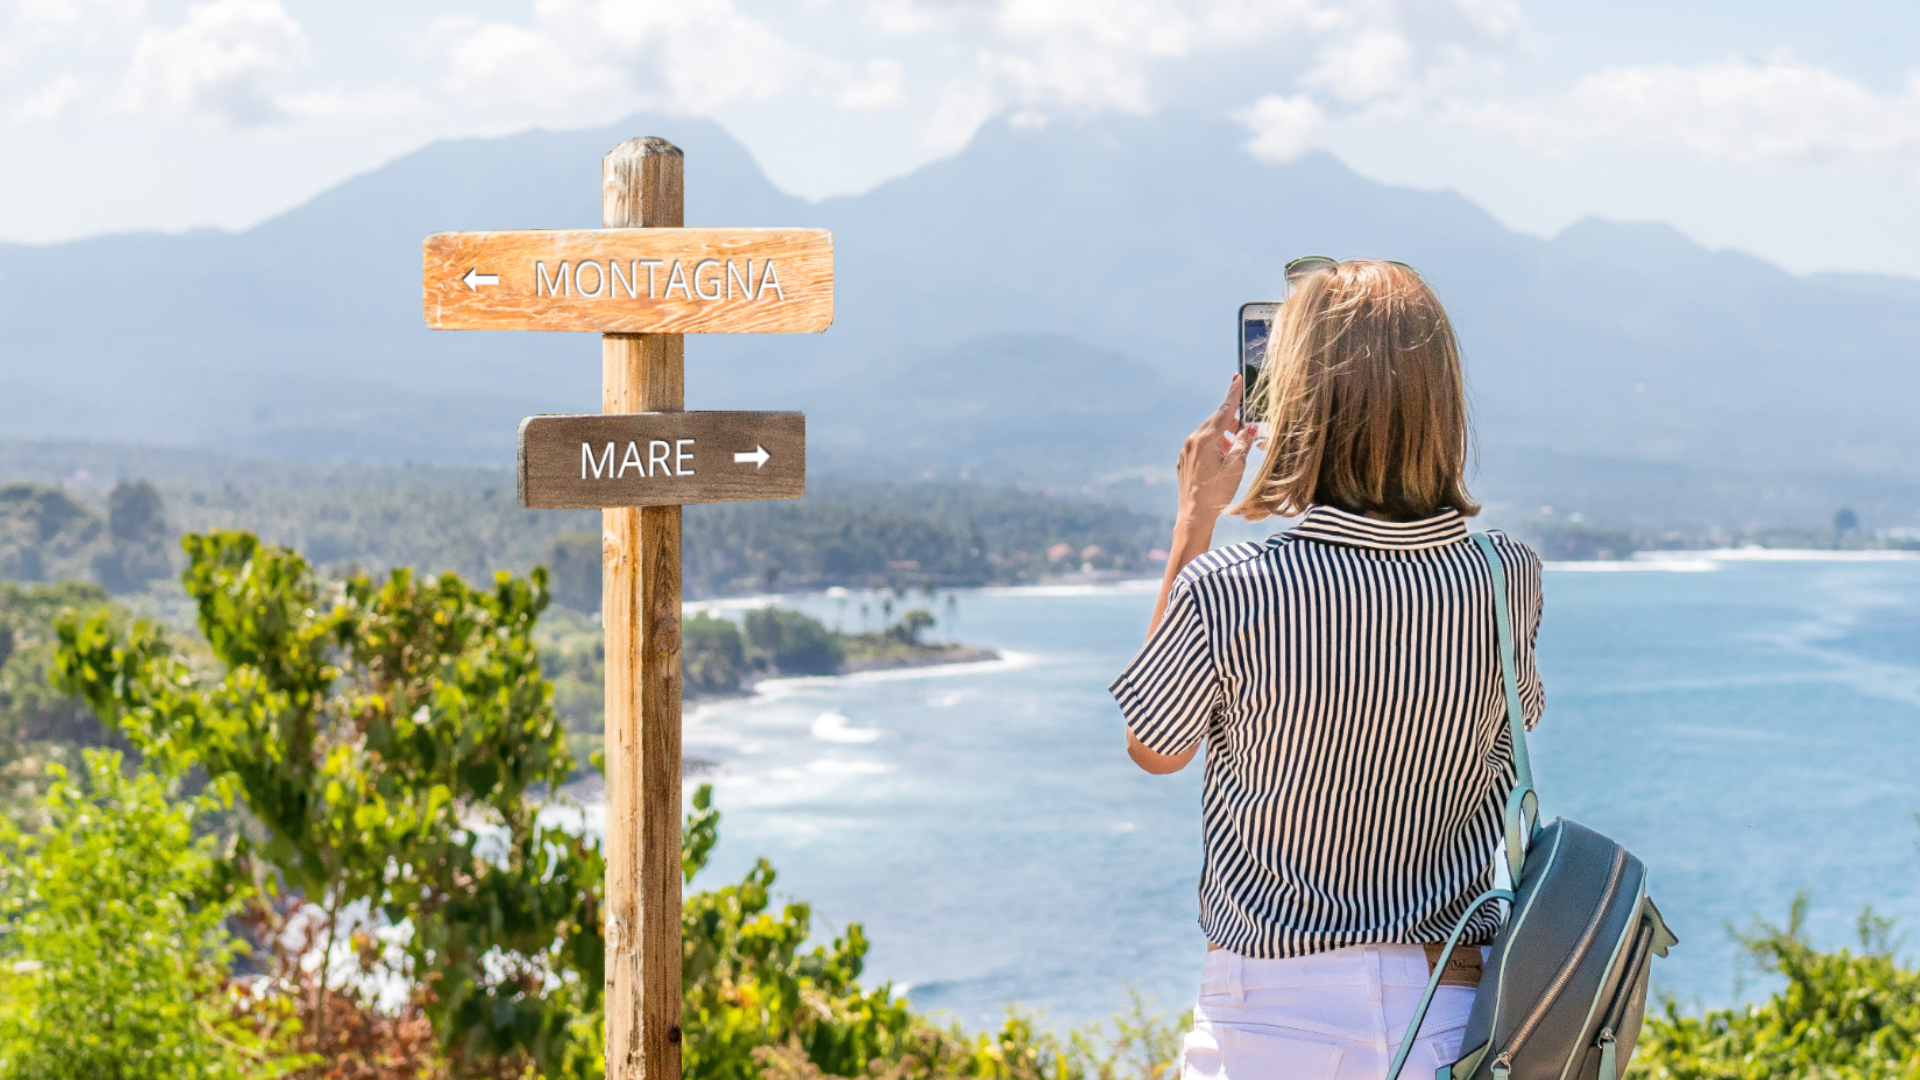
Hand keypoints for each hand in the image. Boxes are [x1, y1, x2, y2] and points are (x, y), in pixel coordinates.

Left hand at [1176, 375, 1255, 523]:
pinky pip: (1200, 447)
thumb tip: (1250, 427)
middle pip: (1216, 422)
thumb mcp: (1237, 465)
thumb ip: (1244, 442)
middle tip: (1245, 432)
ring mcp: (1185, 451)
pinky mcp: (1183, 461)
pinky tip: (1220, 464)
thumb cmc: (1218, 491)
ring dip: (1223, 438)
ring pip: (1208, 435)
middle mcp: (1192, 440)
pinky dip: (1213, 448)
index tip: (1236, 378)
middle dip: (1232, 423)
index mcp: (1206, 438)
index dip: (1233, 394)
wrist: (1194, 514)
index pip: (1224, 410)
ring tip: (1233, 455)